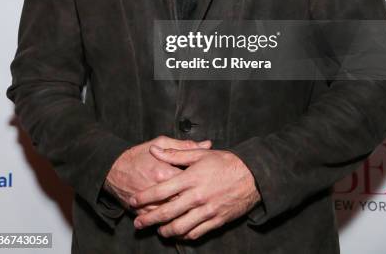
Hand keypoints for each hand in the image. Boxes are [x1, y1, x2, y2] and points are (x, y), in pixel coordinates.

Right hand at [103, 136, 211, 212]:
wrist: (112, 168)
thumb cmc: (138, 154)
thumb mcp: (160, 142)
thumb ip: (184, 145)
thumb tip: (207, 144)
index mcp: (164, 171)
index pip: (189, 180)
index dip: (202, 181)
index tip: (210, 181)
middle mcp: (157, 189)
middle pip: (183, 200)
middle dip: (195, 201)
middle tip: (207, 199)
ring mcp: (149, 203)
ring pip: (172, 214)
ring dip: (185, 214)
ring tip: (197, 212)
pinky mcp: (142, 212)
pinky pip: (159, 221)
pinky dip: (170, 222)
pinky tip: (180, 221)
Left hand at [129, 146, 261, 240]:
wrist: (252, 176)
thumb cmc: (225, 162)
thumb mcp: (200, 154)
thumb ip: (175, 153)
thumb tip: (154, 150)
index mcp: (191, 178)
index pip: (161, 190)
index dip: (144, 197)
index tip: (133, 201)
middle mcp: (197, 196)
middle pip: (167, 212)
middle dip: (148, 219)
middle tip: (137, 223)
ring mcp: (207, 211)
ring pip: (180, 227)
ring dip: (165, 231)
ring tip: (158, 230)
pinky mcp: (216, 221)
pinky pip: (196, 233)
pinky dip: (183, 235)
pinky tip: (178, 233)